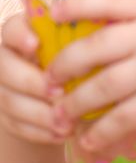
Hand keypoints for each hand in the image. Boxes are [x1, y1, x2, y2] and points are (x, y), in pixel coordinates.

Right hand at [0, 12, 71, 144]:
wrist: (69, 89)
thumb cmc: (82, 58)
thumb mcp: (83, 45)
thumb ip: (83, 40)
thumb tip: (98, 42)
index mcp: (25, 32)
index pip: (12, 29)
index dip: (20, 36)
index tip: (35, 45)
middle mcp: (7, 56)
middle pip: (5, 67)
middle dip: (33, 83)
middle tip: (60, 94)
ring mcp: (2, 86)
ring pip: (8, 100)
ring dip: (39, 113)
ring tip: (67, 122)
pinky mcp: (4, 113)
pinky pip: (15, 124)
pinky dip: (39, 131)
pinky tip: (61, 134)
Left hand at [47, 0, 135, 150]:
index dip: (77, 4)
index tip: (55, 14)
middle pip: (97, 47)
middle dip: (65, 63)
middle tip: (50, 75)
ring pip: (103, 86)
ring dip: (75, 101)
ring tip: (60, 109)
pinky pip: (124, 118)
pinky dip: (101, 132)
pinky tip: (88, 139)